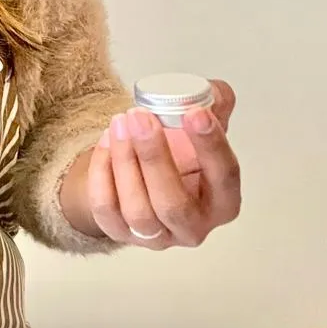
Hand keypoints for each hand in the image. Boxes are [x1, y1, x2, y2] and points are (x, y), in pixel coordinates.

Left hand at [80, 81, 240, 247]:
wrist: (144, 177)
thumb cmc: (181, 157)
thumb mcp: (201, 131)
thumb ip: (214, 106)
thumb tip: (214, 90)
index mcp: (223, 202)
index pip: (224, 177)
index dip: (211, 145)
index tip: (195, 113)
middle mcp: (193, 227)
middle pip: (173, 203)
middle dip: (155, 157)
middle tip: (141, 118)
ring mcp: (157, 237)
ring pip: (138, 209)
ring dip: (125, 161)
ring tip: (120, 123)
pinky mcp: (121, 234)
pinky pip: (106, 209)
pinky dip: (102, 173)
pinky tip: (106, 141)